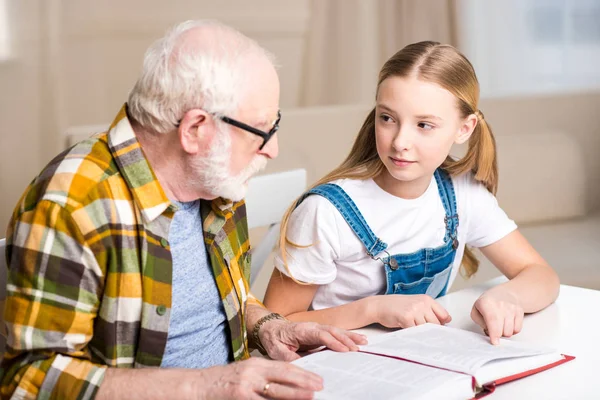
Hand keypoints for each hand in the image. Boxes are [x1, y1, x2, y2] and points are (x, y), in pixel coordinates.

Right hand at [198, 357, 322, 399]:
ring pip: (276, 393)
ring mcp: (246, 388)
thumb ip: (264, 375)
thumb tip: (288, 381)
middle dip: (303, 382)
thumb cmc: (223, 380)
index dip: (302, 373)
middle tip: (320, 387)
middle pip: (283, 377)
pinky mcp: (240, 398)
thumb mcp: (245, 371)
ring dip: (295, 396)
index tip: (316, 379)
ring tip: (310, 397)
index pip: (284, 367)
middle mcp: (252, 373)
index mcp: (255, 364)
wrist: (197, 386)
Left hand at [258, 320, 367, 360]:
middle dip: (345, 340)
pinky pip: (335, 333)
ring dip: (350, 336)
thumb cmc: (274, 339)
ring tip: (364, 342)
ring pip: (336, 331)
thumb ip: (290, 357)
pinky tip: (358, 339)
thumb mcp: (277, 351)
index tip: (344, 350)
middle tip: (357, 349)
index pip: (321, 335)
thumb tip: (303, 365)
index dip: (333, 342)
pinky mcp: (320, 332)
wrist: (270, 328)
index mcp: (302, 330)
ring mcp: (317, 328)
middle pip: (332, 331)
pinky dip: (348, 336)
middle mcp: (312, 327)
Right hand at [373, 294, 451, 328]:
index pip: (444, 315)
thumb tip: (445, 323)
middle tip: (420, 330)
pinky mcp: (406, 317)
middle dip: (429, 330)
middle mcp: (422, 303)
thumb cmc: (397, 307)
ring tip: (410, 326)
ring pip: (425, 328)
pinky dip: (411, 333)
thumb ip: (430, 312)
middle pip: (436, 324)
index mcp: (426, 299)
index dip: (441, 325)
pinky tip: (405, 328)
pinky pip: (414, 331)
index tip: (438, 331)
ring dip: (419, 332)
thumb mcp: (416, 305)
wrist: (379, 305)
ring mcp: (414, 309)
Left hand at [470, 288, 523, 344]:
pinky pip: (518, 329)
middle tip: (493, 329)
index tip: (494, 342)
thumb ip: (480, 323)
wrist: (503, 293)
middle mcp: (500, 305)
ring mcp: (511, 307)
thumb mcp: (476, 311)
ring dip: (505, 333)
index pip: (492, 321)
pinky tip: (507, 324)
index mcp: (486, 303)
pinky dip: (512, 330)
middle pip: (503, 330)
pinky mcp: (519, 311)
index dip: (494, 334)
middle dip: (497, 335)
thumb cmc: (487, 305)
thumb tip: (489, 333)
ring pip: (511, 331)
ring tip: (500, 325)